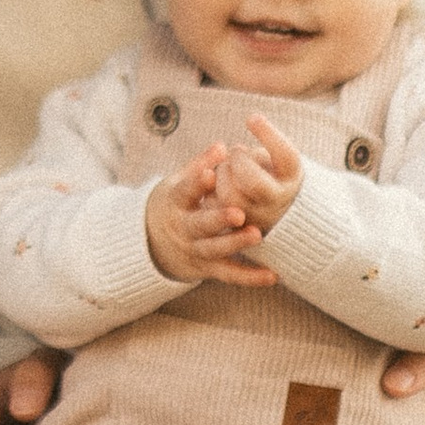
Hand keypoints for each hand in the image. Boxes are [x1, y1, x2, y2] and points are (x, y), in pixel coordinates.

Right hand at [146, 141, 278, 289]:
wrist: (153, 242)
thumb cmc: (177, 203)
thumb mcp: (179, 183)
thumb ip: (201, 165)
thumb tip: (222, 147)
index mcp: (176, 202)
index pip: (185, 192)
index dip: (196, 184)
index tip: (210, 174)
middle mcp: (183, 228)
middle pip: (199, 225)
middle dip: (218, 219)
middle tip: (239, 213)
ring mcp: (195, 250)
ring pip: (214, 250)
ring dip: (235, 244)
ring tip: (257, 235)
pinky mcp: (207, 268)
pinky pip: (229, 274)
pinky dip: (249, 277)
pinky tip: (271, 276)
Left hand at [218, 113, 302, 232]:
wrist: (276, 210)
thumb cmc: (273, 172)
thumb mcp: (276, 157)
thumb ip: (261, 149)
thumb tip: (243, 135)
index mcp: (292, 177)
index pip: (286, 156)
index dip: (268, 134)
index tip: (252, 117)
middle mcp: (278, 201)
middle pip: (254, 181)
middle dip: (238, 160)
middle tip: (237, 151)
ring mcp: (257, 218)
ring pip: (231, 197)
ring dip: (222, 174)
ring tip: (226, 167)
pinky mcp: (236, 228)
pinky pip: (215, 208)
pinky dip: (210, 190)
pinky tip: (215, 181)